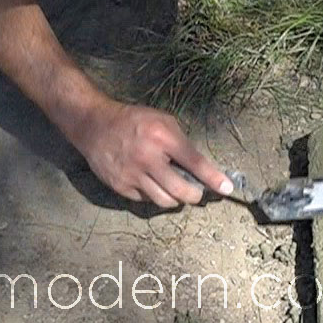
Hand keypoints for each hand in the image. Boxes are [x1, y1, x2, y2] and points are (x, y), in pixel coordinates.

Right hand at [66, 99, 232, 208]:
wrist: (94, 125)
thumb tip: (201, 168)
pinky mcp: (120, 186)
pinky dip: (154, 195)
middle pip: (181, 191)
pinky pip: (146, 201)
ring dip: (175, 199)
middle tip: (197, 192)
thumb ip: (181, 143)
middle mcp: (148, 158)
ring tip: (175, 189)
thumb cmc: (134, 121)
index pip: (195, 162)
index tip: (227, 189)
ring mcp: (132, 174)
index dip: (213, 178)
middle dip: (195, 195)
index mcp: (162, 137)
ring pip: (164, 201)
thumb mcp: (162, 121)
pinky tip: (151, 183)